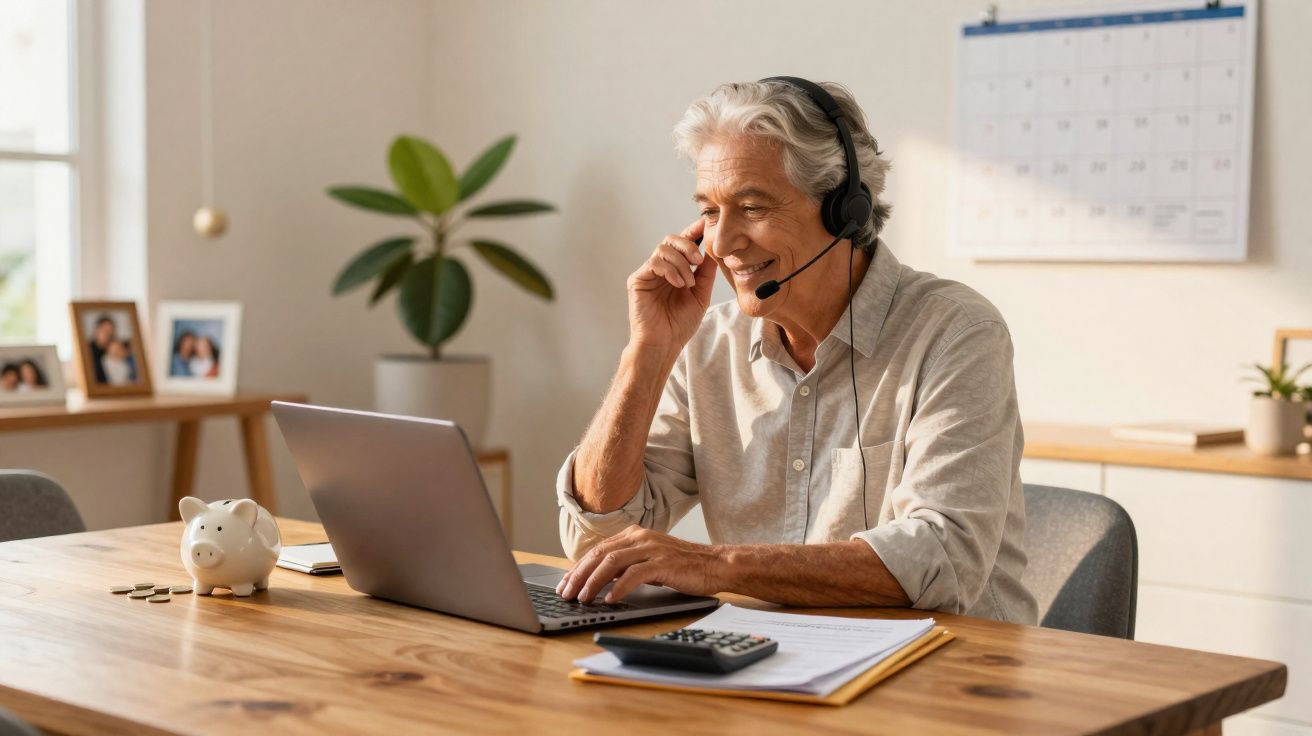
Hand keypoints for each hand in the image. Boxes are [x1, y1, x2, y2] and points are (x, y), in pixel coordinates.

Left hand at [556, 525, 724, 603]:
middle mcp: (641, 537)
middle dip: (579, 575)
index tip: (566, 583)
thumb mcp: (651, 561)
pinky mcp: (663, 563)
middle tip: (566, 593)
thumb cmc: (684, 567)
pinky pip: (634, 575)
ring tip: (583, 598)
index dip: (579, 567)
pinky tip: (610, 599)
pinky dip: (618, 588)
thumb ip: (628, 565)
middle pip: (600, 554)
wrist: (716, 565)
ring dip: (593, 581)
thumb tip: (601, 579)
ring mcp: (652, 548)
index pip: (599, 550)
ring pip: (612, 562)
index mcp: (635, 534)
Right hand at [626, 218, 717, 356]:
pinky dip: (670, 270)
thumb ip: (706, 272)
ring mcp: (648, 273)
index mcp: (675, 270)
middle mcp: (660, 268)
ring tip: (688, 283)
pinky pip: (654, 262)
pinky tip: (678, 284)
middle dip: (688, 245)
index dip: (694, 230)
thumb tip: (714, 249)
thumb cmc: (680, 324)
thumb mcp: (701, 294)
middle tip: (699, 260)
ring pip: (663, 249)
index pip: (683, 244)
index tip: (707, 223)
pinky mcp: (637, 280)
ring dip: (681, 263)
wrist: (664, 344)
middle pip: (671, 240)